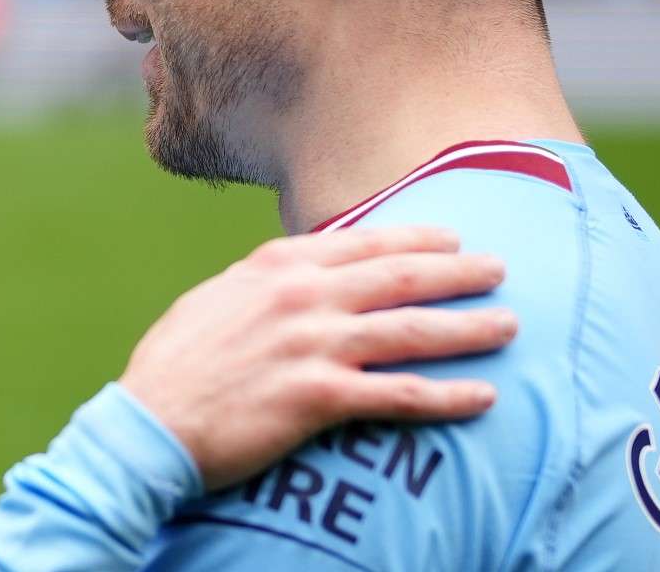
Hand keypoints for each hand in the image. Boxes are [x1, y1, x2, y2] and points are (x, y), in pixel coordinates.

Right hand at [120, 226, 515, 489]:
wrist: (150, 422)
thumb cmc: (175, 365)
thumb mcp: (217, 299)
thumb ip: (265, 283)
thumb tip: (297, 274)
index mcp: (275, 266)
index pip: (361, 241)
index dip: (413, 238)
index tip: (451, 237)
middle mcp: (301, 296)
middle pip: (400, 276)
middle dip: (459, 272)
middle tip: (502, 269)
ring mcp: (313, 345)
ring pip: (411, 329)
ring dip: (468, 327)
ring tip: (509, 325)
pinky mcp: (318, 398)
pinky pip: (399, 395)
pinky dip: (447, 396)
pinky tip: (483, 397)